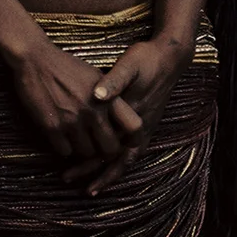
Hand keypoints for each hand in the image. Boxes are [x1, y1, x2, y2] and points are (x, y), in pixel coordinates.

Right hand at [9, 34, 140, 162]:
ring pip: (86, 153)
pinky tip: (60, 135)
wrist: (33, 58)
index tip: (124, 140)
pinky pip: (65, 151)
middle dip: (103, 149)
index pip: (134, 127)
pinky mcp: (52, 126)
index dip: (132, 139)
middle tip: (95, 143)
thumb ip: (110, 97)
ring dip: (81, 148)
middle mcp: (93, 111)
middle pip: (110, 148)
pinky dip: (63, 147)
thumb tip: (120, 120)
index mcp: (108, 98)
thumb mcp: (95, 76)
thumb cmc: (65, 66)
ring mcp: (72, 120)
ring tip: (75, 137)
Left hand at [60, 38, 187, 193]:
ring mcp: (140, 126)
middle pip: (114, 160)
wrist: (169, 57)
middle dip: (92, 172)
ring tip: (78, 176)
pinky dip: (107, 152)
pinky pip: (122, 144)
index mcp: (136, 120)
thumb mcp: (130, 68)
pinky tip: (93, 153)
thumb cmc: (147, 61)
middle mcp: (139, 128)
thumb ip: (114, 83)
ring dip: (98, 165)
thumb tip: (97, 96)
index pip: (115, 154)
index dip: (96, 168)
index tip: (79, 178)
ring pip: (118, 155)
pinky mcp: (138, 120)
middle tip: (67, 179)